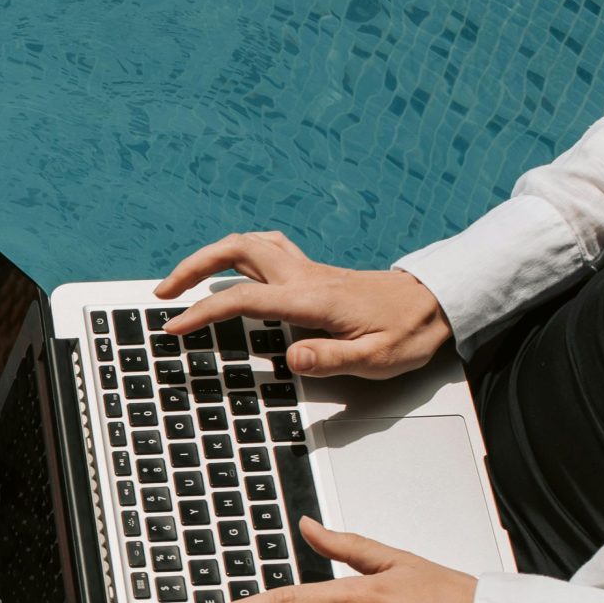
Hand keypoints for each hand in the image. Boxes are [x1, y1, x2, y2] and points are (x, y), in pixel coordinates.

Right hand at [153, 231, 452, 380]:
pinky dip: (238, 253)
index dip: (204, 312)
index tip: (175, 326)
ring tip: (184, 279)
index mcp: (313, 300)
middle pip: (237, 251)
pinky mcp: (313, 273)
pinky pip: (266, 249)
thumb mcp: (378, 358)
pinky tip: (230, 270)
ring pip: (250, 243)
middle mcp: (305, 276)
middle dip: (193, 266)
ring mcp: (308, 270)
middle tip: (164, 292)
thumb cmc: (410, 333)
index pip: (245, 299)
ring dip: (211, 254)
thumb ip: (332, 358)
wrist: (439, 302)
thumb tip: (290, 359)